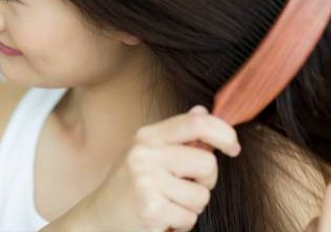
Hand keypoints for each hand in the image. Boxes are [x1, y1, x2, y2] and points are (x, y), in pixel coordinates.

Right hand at [78, 104, 240, 231]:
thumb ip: (176, 135)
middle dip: (205, 181)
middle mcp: (145, 154)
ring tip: (166, 205)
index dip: (224, 132)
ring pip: (201, 195)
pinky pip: (190, 218)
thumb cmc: (127, 187)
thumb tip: (203, 110)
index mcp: (147, 137)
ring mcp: (147, 182)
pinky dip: (180, 225)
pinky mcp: (151, 210)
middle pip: (207, 163)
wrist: (96, 220)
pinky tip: (161, 220)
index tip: (234, 147)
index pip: (196, 123)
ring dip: (190, 208)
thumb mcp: (147, 154)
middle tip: (182, 189)